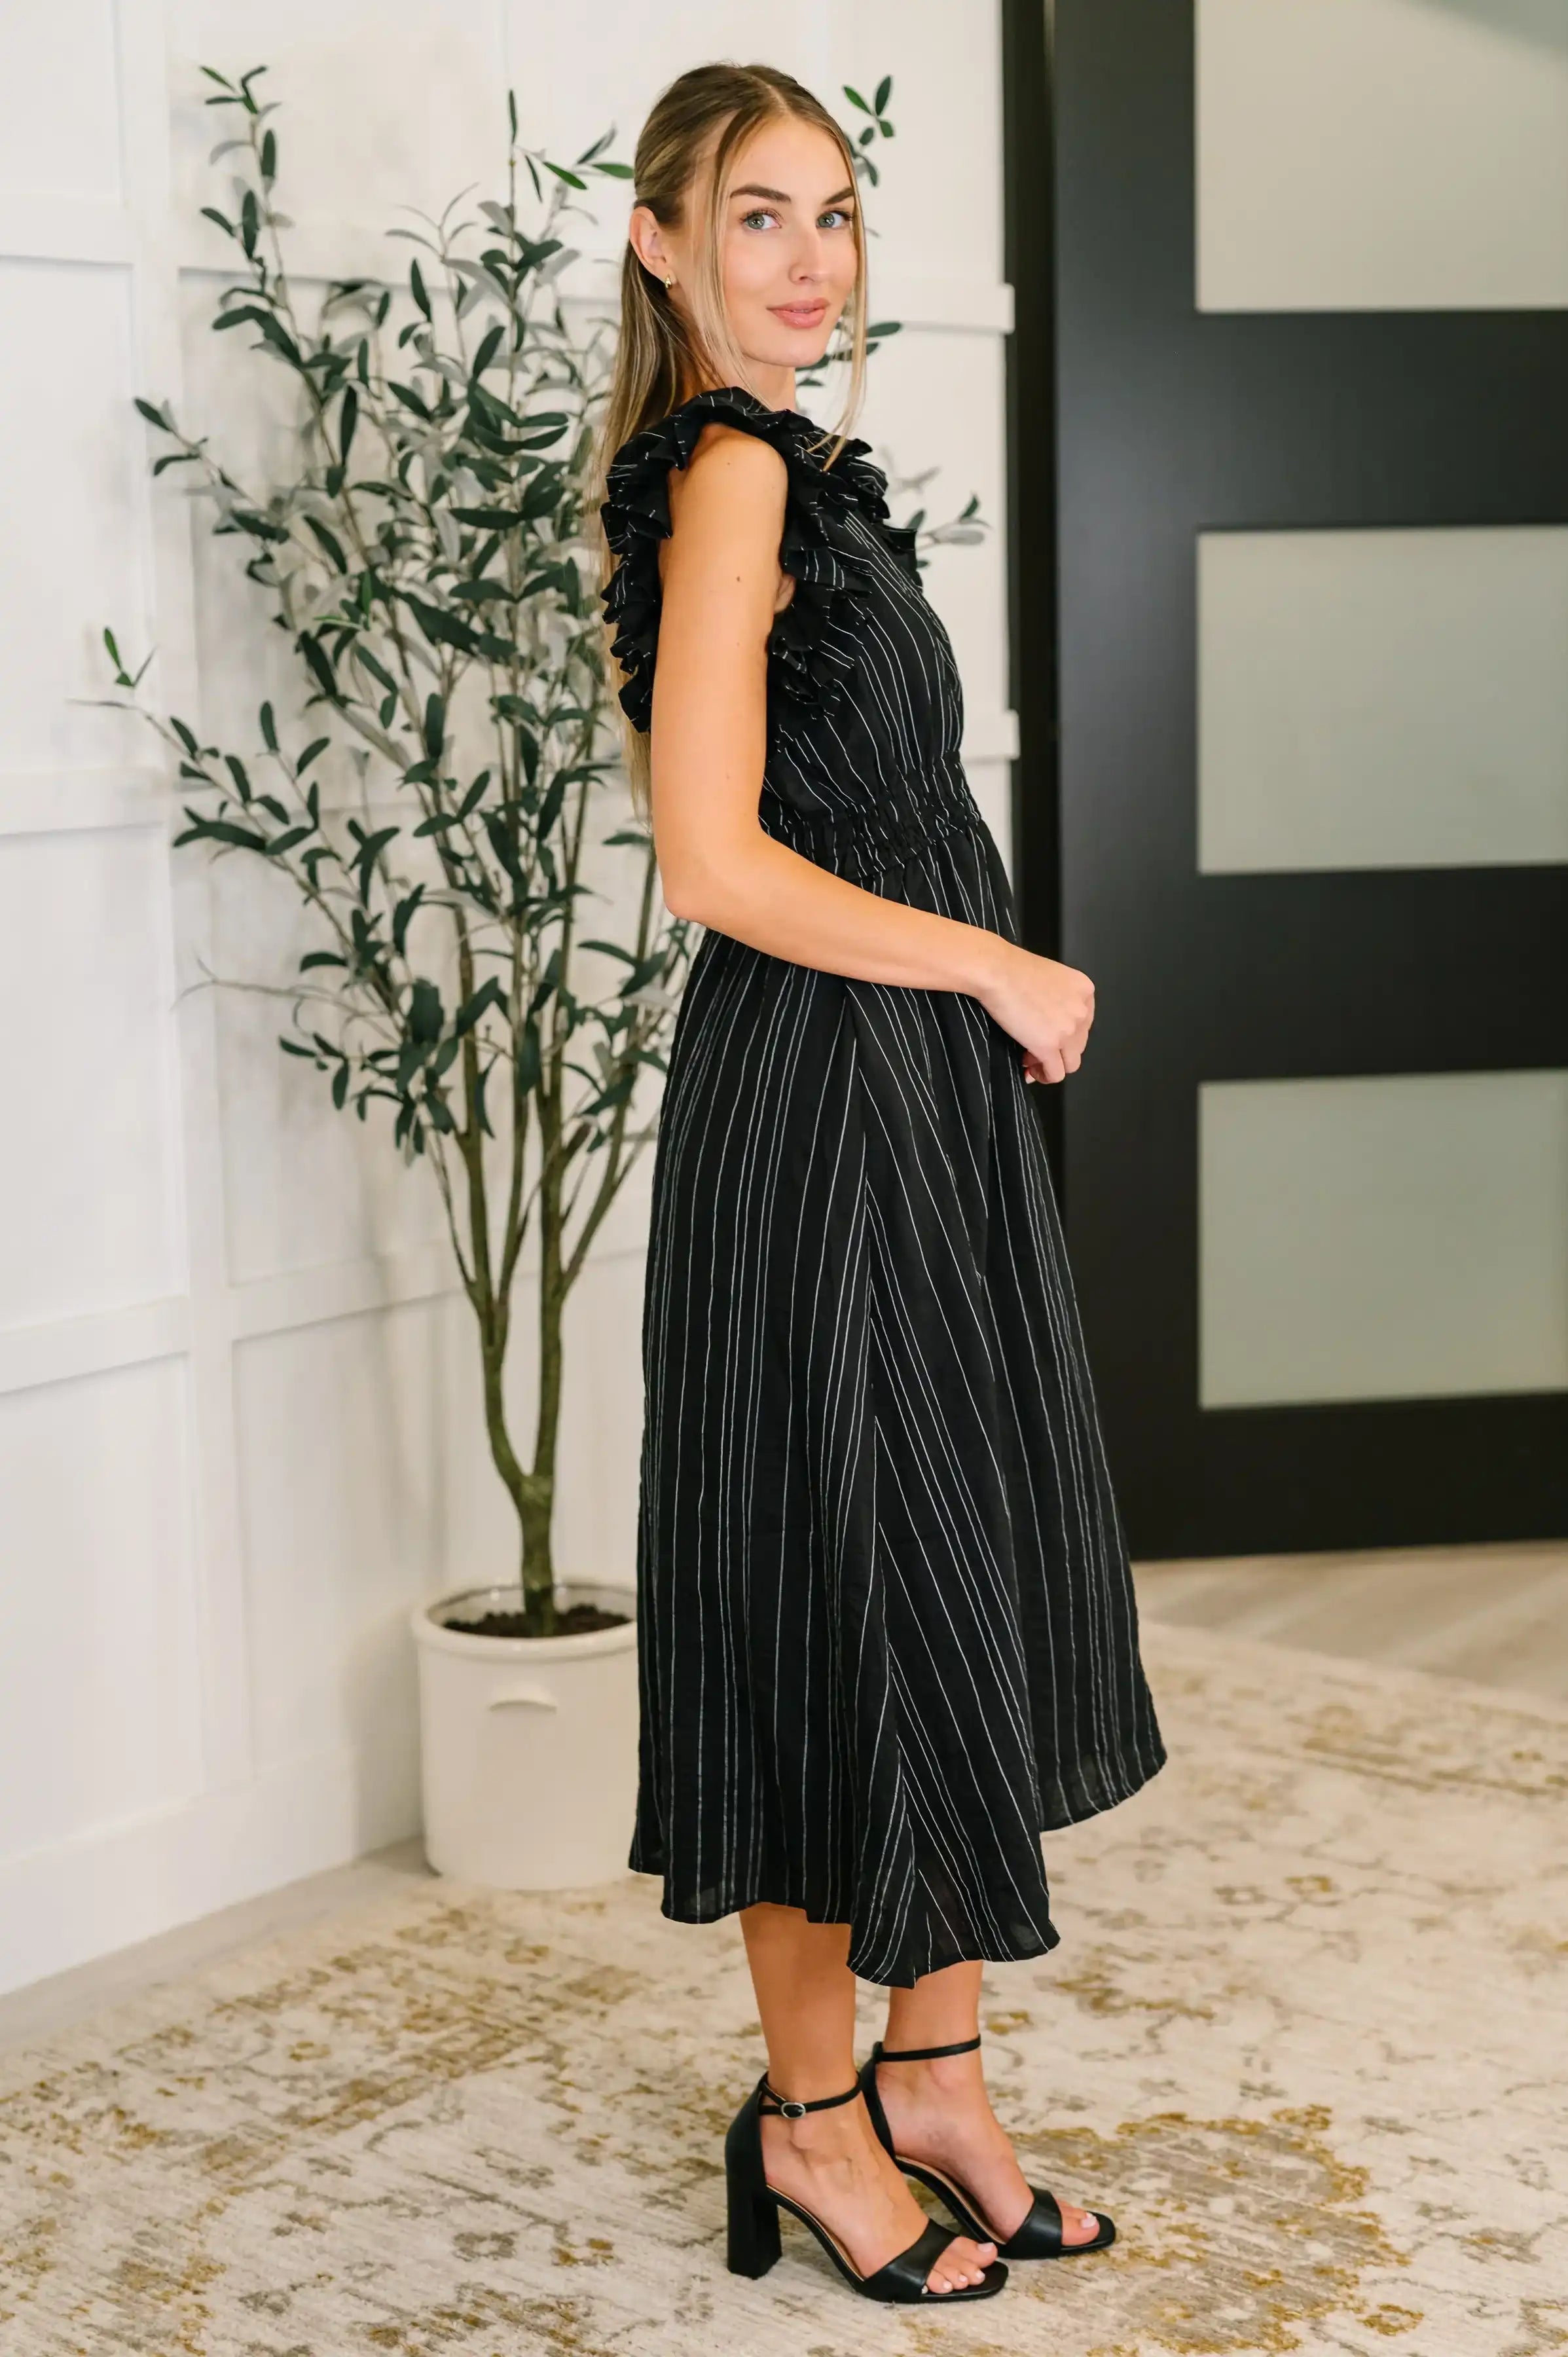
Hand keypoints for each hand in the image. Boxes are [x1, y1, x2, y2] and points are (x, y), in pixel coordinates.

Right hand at [976, 939, 1094, 1083]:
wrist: (996, 970)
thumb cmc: (1012, 969)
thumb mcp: (1050, 978)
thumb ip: (1058, 1001)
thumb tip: (1048, 1029)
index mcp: (1084, 991)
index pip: (1083, 1025)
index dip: (1064, 1035)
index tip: (1046, 1036)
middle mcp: (1082, 1011)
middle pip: (1078, 1045)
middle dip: (1057, 1051)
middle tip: (1032, 1047)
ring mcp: (1068, 1030)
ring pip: (1070, 1063)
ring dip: (1051, 1065)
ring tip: (1029, 1059)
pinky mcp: (1049, 1045)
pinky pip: (1056, 1074)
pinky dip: (1043, 1076)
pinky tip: (1028, 1069)